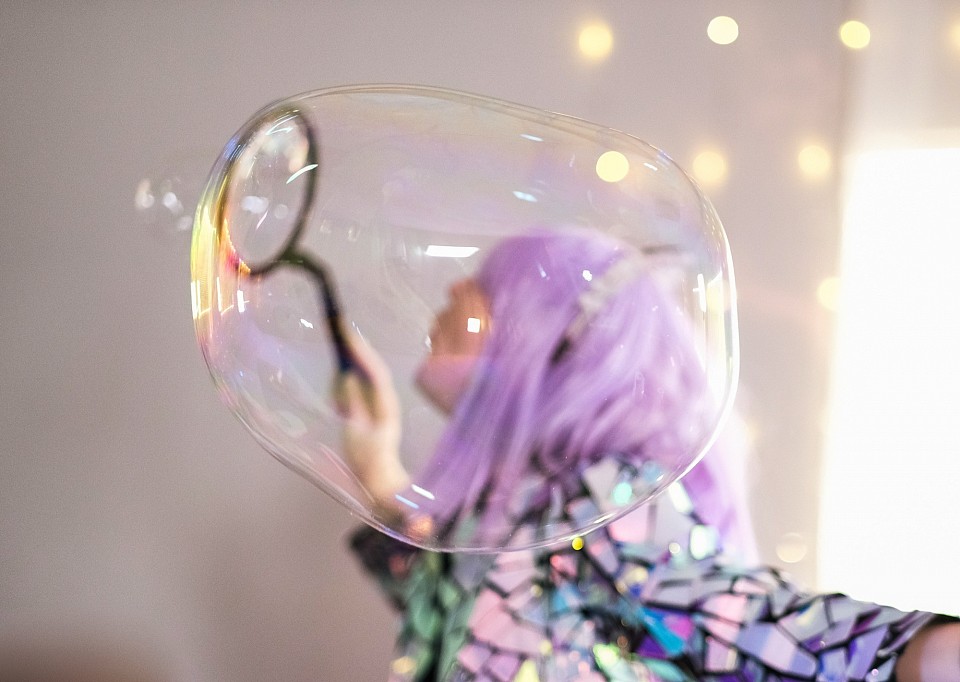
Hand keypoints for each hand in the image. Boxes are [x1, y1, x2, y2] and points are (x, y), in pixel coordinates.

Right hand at [333, 332, 408, 509]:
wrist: (380, 482)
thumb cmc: (369, 463)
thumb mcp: (356, 435)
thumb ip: (353, 404)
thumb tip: (348, 376)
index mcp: (385, 404)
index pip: (375, 371)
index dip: (362, 351)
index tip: (347, 332)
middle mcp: (386, 399)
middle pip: (373, 366)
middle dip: (357, 345)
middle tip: (340, 325)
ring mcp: (381, 403)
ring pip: (368, 373)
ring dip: (354, 357)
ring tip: (340, 340)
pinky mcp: (373, 408)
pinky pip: (363, 384)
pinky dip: (351, 375)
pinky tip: (342, 371)